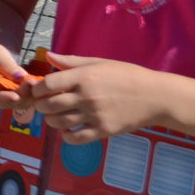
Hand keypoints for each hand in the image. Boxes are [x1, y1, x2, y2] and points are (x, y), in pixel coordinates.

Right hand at [0, 40, 34, 107]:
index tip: (16, 96)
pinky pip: (23, 100)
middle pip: (5, 103)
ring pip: (16, 104)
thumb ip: (4, 64)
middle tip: (33, 82)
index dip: (2, 98)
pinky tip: (37, 85)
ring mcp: (2, 99)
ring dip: (28, 96)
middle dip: (20, 96)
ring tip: (36, 82)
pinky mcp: (13, 98)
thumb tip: (20, 77)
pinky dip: (31, 95)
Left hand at [28, 53, 164, 142]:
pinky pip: (76, 138)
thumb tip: (48, 56)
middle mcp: (86, 96)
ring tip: (55, 117)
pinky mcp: (104, 130)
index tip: (38, 91)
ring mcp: (95, 115)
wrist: (157, 97)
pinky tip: (67, 131)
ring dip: (51, 121)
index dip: (37, 89)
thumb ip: (71, 62)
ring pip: (59, 122)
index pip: (47, 84)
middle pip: (49, 105)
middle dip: (41, 106)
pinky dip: (66, 136)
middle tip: (44, 105)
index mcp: (83, 77)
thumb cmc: (128, 76)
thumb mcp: (99, 62)